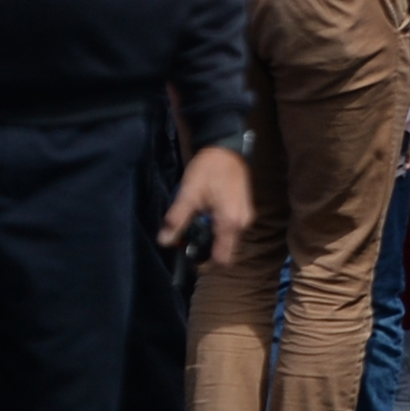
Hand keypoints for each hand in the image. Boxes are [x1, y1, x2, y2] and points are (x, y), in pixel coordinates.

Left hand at [156, 144, 254, 267]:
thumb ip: (177, 219)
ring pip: (226, 240)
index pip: (222, 259)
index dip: (204, 263)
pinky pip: (229, 229)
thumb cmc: (208, 169)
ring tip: (195, 222)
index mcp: (229, 222)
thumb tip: (164, 242)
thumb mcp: (188, 193)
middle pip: (224, 250)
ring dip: (210, 237)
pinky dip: (216, 228)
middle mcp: (242, 224)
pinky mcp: (243, 210)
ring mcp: (245, 217)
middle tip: (187, 236)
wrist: (226, 148)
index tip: (188, 254)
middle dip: (205, 248)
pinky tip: (204, 214)